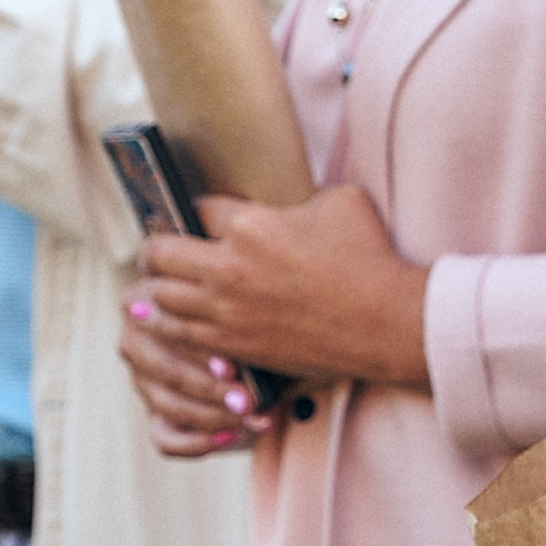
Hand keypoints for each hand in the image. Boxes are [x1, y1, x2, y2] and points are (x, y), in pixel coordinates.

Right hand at [115, 312, 273, 456]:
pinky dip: (200, 443)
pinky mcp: (155, 417)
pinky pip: (167, 440)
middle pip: (167, 372)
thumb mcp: (243, 315)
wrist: (263, 345)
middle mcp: (136, 338)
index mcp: (149, 298)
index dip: (199, 352)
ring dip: (214, 417)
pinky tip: (232, 436)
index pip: (164, 329)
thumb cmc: (251, 319)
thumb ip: (234, 329)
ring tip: (252, 417)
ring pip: (171, 406)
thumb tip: (231, 370)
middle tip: (249, 401)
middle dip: (212, 391)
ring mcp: (142, 380)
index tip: (232, 369)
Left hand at [132, 187, 431, 388]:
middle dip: (158, 249)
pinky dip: (171, 327)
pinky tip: (174, 322)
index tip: (201, 217)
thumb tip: (285, 205)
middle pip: (159, 253)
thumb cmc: (370, 259)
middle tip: (164, 251)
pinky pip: (180, 335)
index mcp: (249, 223)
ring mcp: (227, 312)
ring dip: (157, 289)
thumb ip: (297, 199)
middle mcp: (228, 267)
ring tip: (160, 287)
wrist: (388, 324)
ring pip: (159, 298)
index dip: (196, 211)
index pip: (195, 208)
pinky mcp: (235, 346)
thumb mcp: (338, 202)